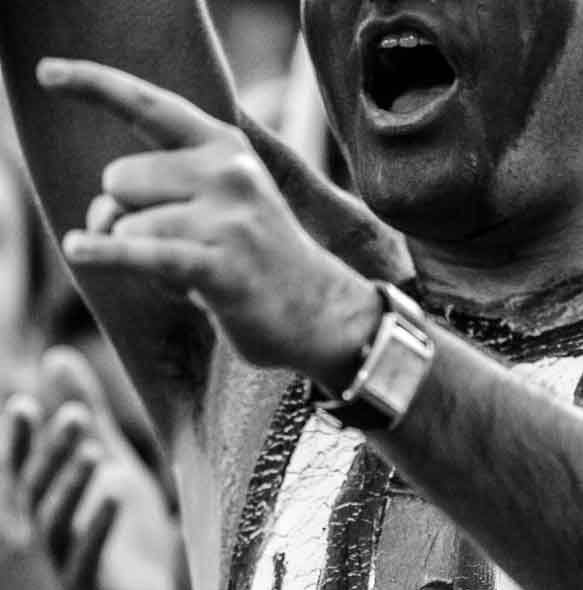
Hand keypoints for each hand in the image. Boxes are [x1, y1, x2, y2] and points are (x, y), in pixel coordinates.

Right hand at [4, 347, 180, 589]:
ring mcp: (65, 567)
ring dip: (70, 484)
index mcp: (51, 505)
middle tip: (74, 415)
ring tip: (93, 450)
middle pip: (37, 490)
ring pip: (55, 523)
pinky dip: (97, 526)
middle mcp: (49, 536)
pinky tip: (113, 497)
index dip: (20, 440)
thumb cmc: (132, 540)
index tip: (26, 404)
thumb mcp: (115, 470)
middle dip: (52, 453)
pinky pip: (87, 558)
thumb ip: (90, 420)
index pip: (24, 468)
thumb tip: (57, 356)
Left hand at [37, 58, 380, 386]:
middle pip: (121, 181)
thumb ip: (165, 190)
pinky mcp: (221, 266)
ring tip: (188, 277)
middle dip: (124, 218)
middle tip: (170, 250)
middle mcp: (225, 172)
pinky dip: (106, 254)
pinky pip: (143, 253)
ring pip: (129, 226)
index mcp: (223, 147)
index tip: (48, 73)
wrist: (323, 314)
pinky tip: (82, 250)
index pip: (148, 105)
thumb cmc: (258, 265)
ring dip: (140, 259)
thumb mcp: (222, 204)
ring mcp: (226, 218)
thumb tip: (97, 218)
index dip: (93, 84)